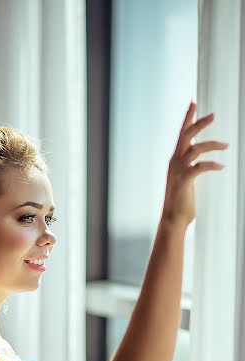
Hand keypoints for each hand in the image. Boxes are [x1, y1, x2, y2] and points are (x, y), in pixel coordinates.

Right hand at [162, 101, 228, 227]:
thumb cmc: (181, 200)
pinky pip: (200, 166)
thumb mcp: (184, 178)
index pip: (181, 135)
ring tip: (226, 145)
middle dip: (199, 123)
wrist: (173, 218)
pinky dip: (212, 164)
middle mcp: (174, 162)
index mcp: (175, 160)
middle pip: (186, 136)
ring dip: (212, 144)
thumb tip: (198, 159)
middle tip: (212, 114)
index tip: (193, 103)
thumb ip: (189, 166)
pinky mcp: (185, 180)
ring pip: (195, 149)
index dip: (187, 118)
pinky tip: (221, 166)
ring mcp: (179, 171)